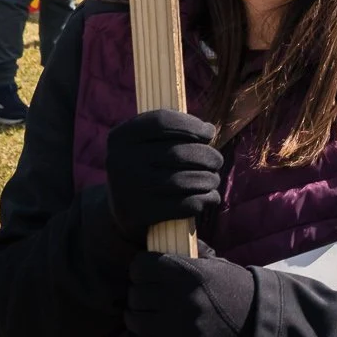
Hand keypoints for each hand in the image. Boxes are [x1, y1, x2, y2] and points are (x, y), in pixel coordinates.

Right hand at [103, 109, 224, 242]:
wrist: (121, 212)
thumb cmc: (145, 168)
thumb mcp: (146, 144)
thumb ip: (173, 131)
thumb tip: (209, 130)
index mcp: (121, 137)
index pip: (161, 121)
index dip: (191, 125)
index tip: (209, 132)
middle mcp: (119, 161)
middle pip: (177, 153)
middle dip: (206, 156)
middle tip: (217, 161)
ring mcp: (128, 189)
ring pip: (183, 180)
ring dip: (208, 179)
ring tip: (213, 178)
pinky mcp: (140, 215)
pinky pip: (184, 205)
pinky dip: (204, 199)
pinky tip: (210, 197)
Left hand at [123, 252, 253, 336]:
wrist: (253, 323)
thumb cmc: (234, 288)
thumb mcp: (216, 263)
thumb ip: (191, 252)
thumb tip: (168, 238)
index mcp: (188, 272)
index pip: (141, 267)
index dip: (140, 267)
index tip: (144, 271)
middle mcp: (179, 298)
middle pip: (136, 293)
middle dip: (137, 291)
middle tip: (145, 292)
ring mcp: (175, 327)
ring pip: (134, 318)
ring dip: (136, 314)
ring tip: (144, 312)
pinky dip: (137, 335)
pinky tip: (146, 330)